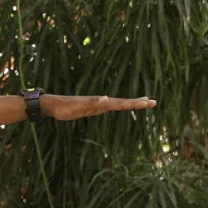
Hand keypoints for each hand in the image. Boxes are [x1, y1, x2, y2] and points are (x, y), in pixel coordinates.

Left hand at [41, 94, 156, 120]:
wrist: (54, 105)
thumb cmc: (65, 107)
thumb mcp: (78, 107)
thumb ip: (92, 103)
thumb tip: (106, 99)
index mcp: (101, 102)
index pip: (122, 103)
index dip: (135, 104)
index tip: (148, 103)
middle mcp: (102, 102)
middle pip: (123, 102)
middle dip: (138, 103)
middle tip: (153, 102)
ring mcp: (98, 104)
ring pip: (118, 103)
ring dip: (131, 103)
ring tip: (143, 101)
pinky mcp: (92, 107)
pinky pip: (109, 107)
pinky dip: (118, 105)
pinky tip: (120, 105)